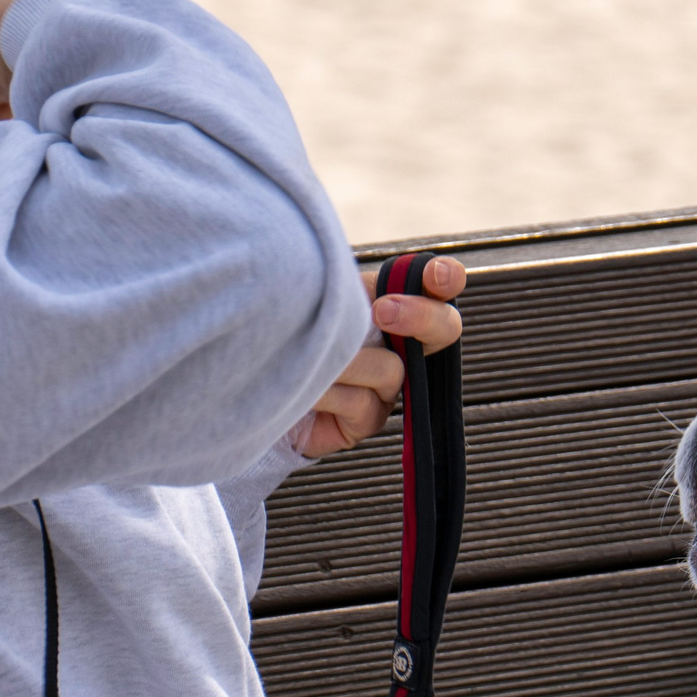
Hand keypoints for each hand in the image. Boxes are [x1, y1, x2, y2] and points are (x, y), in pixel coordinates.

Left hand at [290, 256, 467, 458]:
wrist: (250, 380)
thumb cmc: (285, 330)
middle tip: (383, 312)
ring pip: (392, 369)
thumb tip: (373, 290)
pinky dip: (329, 392)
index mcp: (393, 305)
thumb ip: (352, 288)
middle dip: (420, 317)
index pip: (437, 288)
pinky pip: (362, 403)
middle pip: (444, 329)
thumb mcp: (318, 296)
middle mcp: (400, 347)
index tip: (436, 275)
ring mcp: (387, 387)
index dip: (446, 279)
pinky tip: (305, 390)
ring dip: (348, 360)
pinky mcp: (367, 421)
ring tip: (310, 356)